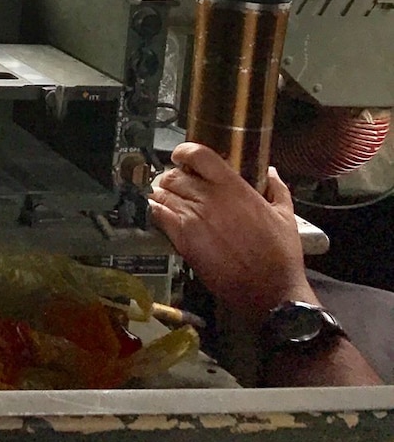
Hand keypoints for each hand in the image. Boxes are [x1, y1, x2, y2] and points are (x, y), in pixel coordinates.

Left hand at [149, 143, 315, 323]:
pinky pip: (157, 214)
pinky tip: (163, 215)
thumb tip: (272, 172)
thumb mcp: (285, 216)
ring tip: (169, 201)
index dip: (184, 152)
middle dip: (171, 178)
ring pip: (161, 193)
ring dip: (161, 195)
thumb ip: (277, 189)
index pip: (198, 154)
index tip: (181, 157)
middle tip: (176, 186)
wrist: (271, 289)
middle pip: (173, 175)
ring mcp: (193, 217)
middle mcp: (209, 198)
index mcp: (233, 187)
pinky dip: (156, 211)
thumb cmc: (280, 255)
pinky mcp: (182, 238)